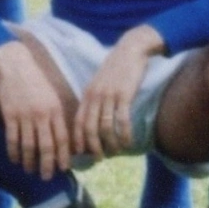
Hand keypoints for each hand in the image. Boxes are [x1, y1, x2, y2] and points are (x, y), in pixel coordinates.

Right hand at [0, 38, 73, 181]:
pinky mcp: (10, 115)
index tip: (63, 168)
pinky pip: (12, 139)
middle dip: (47, 165)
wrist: (17, 65)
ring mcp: (24, 115)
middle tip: (46, 177)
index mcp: (54, 110)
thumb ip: (57, 117)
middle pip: (46, 146)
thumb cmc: (37, 83)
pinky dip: (14, 152)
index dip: (63, 156)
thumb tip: (64, 140)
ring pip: (28, 146)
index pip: (62, 138)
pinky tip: (15, 160)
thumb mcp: (52, 97)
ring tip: (30, 170)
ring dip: (29, 162)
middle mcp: (41, 115)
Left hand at [72, 28, 158, 160]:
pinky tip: (129, 142)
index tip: (81, 154)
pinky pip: (122, 121)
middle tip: (100, 158)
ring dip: (111, 144)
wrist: (130, 49)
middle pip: (89, 129)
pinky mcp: (124, 94)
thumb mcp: (99, 83)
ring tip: (116, 152)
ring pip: (106, 128)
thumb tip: (93, 122)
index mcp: (87, 94)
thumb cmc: (116, 68)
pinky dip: (125, 135)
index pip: (78, 122)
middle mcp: (95, 96)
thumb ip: (94, 100)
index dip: (78, 140)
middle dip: (93, 147)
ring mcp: (109, 96)